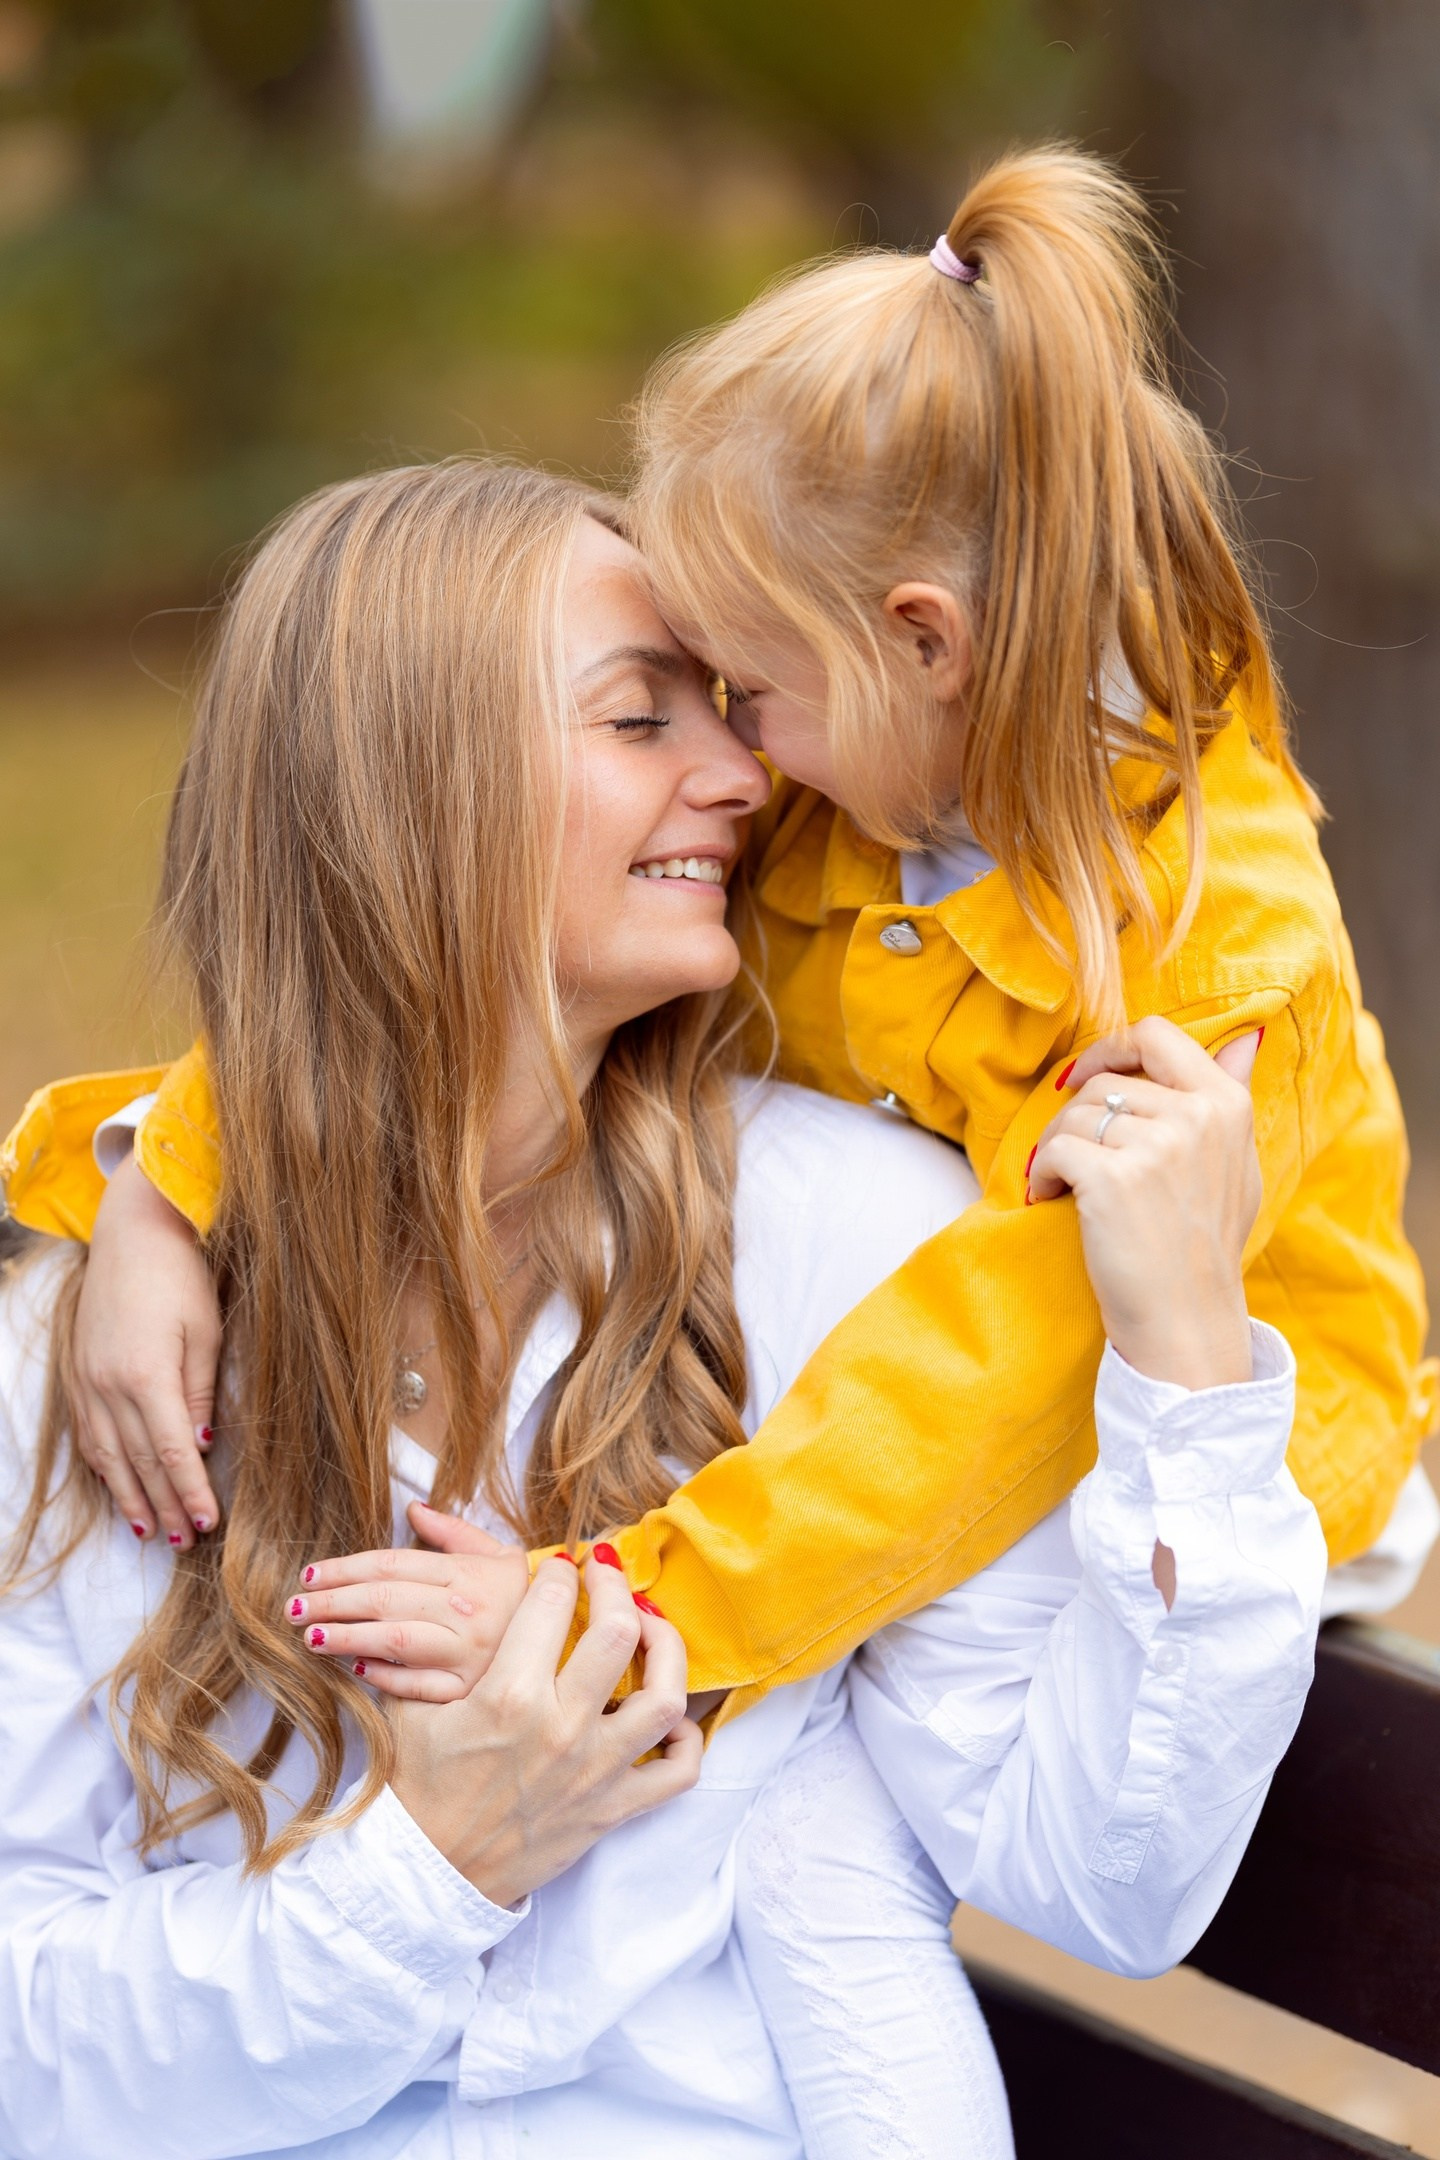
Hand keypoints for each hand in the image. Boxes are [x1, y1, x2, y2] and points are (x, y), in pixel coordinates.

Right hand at [73, 1153, 222, 1547]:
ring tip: (150, 1529)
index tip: (209, 1523)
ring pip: (107, 1455)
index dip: (190, 1492)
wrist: (131, 1233)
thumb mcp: (206, 1332)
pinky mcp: (77, 1373)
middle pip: (138, 1463)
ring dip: (129, 1496)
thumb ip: (200, 1392)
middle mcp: (108, 1385)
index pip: (171, 1453)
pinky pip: (88, 1434)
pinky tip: (118, 1487)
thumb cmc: (181, 1277)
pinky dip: (104, 1467)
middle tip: (184, 1541)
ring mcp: (86, 1381)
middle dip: (163, 1506)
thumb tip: (200, 1446)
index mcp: (146, 1376)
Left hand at [288, 1502, 530, 1698]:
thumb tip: (413, 1508)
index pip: (392, 1564)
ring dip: (343, 1637)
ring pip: (391, 1640)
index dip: (345, 1567)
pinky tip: (355, 1668)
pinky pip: (415, 1685)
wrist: (575, 1646)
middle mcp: (465, 1610)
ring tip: (308, 1637)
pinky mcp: (467, 1693)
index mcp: (468, 1573)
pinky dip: (382, 1676)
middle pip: (383, 1599)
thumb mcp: (498, 1555)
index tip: (310, 1575)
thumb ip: (452, 1532)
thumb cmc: (526, 1599)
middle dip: (331, 1603)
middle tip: (292, 1609)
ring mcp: (466, 1654)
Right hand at [388, 1548, 700, 1905]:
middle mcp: (561, 1730)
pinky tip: (665, 1717)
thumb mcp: (414, 1705)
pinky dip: (684, 1740)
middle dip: (616, 1586)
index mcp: (508, 1696)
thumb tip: (468, 1593)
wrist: (426, 1874)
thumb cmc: (418, 1785)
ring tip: (649, 1628)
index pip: (551, 1602)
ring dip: (666, 1650)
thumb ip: (443, 1648)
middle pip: (620, 1633)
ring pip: (665, 1696)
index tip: (559, 1566)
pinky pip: (678, 1773)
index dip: (557, 1571)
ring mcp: (594, 1772)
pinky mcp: (612, 1810)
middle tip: (606, 1572)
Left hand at [1030, 1017, 1261, 1390]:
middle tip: (1072, 1152)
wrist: (1186, 1319)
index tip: (1088, 1076)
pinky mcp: (1112, 1178)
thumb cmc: (1204, 1244)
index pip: (1158, 1034)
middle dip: (1076, 1115)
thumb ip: (1233, 1096)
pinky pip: (1055, 1149)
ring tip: (1066, 1184)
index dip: (1112, 1047)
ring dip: (1057, 1146)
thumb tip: (1247, 1035)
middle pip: (1105, 1080)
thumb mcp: (1238, 1164)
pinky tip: (1052, 1198)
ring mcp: (1155, 1147)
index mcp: (1226, 1105)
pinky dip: (1043, 1173)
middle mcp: (1196, 1117)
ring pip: (1075, 1114)